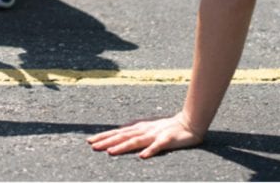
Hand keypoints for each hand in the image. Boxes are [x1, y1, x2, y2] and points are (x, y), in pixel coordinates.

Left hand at [87, 112, 203, 158]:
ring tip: (109, 152)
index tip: (89, 141)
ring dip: (122, 146)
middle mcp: (144, 130)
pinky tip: (142, 157)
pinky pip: (157, 146)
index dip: (104, 137)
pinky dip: (150, 150)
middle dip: (107, 141)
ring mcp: (155, 135)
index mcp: (139, 128)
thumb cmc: (167, 127)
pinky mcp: (167, 140)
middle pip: (122, 136)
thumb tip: (119, 132)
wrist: (189, 123)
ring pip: (136, 141)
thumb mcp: (148, 128)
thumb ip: (135, 130)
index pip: (118, 132)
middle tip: (92, 146)